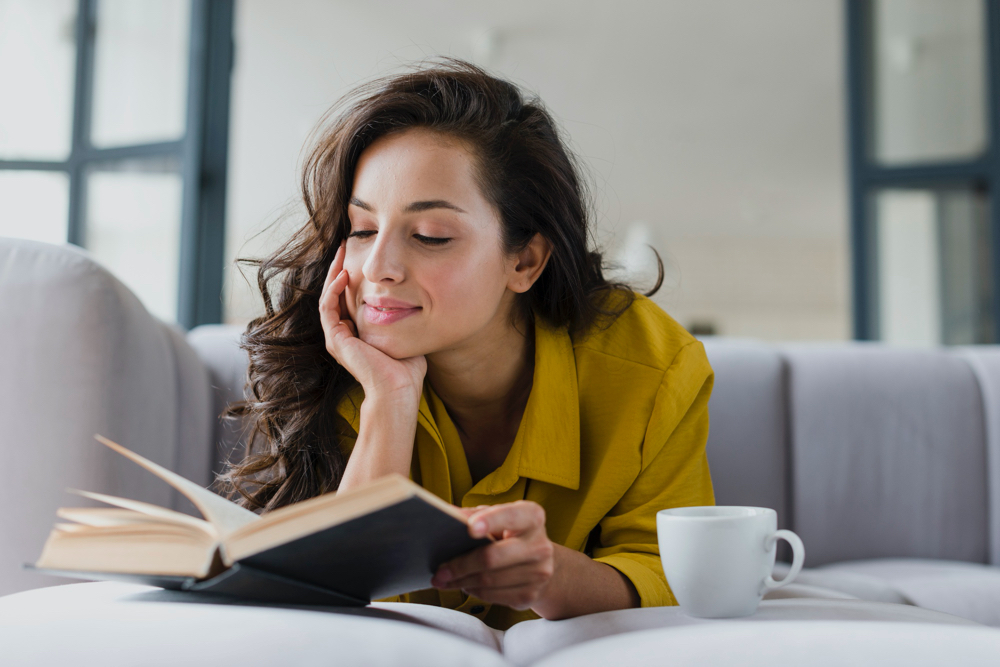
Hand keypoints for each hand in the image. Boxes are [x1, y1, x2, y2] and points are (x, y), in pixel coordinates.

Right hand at [319, 241, 426, 402]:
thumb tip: (418, 300)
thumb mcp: (406, 333)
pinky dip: (333, 290)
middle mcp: (344, 334)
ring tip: (342, 252)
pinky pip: (328, 308)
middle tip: (346, 244)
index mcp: (358, 333)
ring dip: (334, 273)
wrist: (399, 389)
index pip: (350, 297)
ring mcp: (337, 337)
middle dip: (340, 267)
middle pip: (336, 293)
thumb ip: (404, 317)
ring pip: (328, 297)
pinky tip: (344, 275)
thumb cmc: (408, 368)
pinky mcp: (335, 339)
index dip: (353, 275)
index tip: (361, 254)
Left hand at [431, 501, 554, 610]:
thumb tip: (446, 514)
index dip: (491, 521)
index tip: (470, 528)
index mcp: (532, 517)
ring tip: (443, 579)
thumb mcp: (498, 517)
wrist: (541, 563)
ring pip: (489, 580)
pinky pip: (492, 596)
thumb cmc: (512, 534)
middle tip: (439, 570)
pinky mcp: (530, 595)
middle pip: (493, 556)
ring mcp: (538, 573)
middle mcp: (539, 545)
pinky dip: (472, 591)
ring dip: (461, 581)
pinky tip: (463, 585)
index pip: (511, 516)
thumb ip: (475, 514)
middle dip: (461, 565)